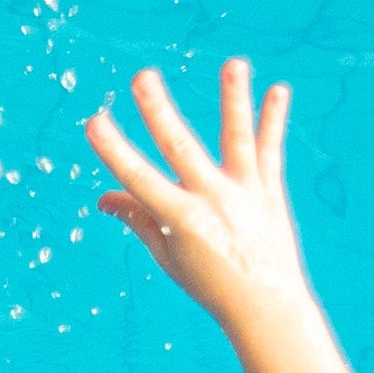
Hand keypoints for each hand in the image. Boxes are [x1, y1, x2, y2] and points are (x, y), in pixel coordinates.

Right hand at [86, 59, 312, 337]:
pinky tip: (279, 90)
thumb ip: (139, 219)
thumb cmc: (210, 284)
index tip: (94, 121)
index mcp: (181, 220)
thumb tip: (104, 197)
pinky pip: (270, 150)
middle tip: (142, 77)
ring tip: (234, 63)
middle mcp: (212, 202)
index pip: (138, 179)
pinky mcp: (269, 192)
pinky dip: (273, 120)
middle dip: (159, 111)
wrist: (265, 309)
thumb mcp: (168, 255)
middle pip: (180, 149)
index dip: (113, 150)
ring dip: (234, 99)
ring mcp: (244, 194)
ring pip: (236, 139)